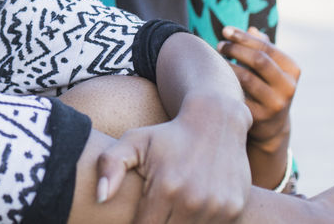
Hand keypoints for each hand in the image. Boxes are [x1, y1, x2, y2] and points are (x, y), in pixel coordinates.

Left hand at [96, 94, 250, 223]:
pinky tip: (191, 207)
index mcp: (165, 188)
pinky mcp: (233, 209)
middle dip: (157, 223)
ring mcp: (216, 206)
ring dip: (179, 223)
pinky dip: (199, 222)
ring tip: (172, 206)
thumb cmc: (167, 135)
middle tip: (155, 208)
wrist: (215, 121)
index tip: (139, 213)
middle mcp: (192, 201)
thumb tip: (100, 198)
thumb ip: (110, 166)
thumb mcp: (134, 141)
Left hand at [217, 26, 298, 147]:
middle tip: (219, 45)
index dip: (244, 37)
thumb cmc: (266, 85)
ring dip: (227, 65)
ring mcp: (275, 104)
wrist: (271, 125)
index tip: (225, 30)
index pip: (266, 47)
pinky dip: (225, 83)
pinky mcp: (260, 118)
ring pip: (246, 78)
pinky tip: (215, 77)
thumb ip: (262, 47)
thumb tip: (251, 29)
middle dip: (235, 49)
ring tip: (214, 58)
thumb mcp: (270, 67)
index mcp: (292, 70)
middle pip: (259, 60)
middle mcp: (288, 87)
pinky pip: (237, 95)